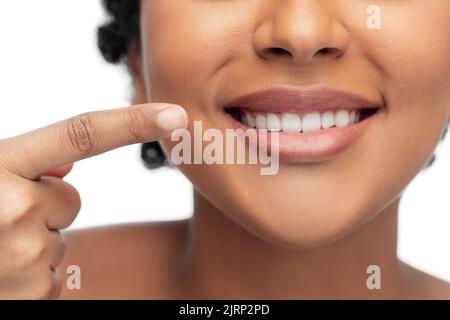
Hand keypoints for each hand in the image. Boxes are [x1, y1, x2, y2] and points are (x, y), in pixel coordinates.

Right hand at [0, 103, 186, 298]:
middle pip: (70, 201)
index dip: (133, 123)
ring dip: (31, 245)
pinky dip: (31, 277)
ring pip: (60, 240)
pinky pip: (56, 275)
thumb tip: (69, 169)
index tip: (177, 115)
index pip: (82, 135)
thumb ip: (21, 167)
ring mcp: (25, 255)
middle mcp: (14, 207)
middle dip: (42, 209)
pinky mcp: (35, 293)